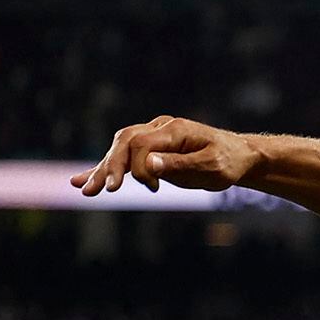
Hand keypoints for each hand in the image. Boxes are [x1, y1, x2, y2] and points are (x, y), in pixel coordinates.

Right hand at [72, 116, 261, 195]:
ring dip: (102, 170)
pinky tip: (80, 180)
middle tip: (99, 190)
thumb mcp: (211, 166)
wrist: (239, 156)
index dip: (137, 166)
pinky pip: (124, 157)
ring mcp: (153, 136)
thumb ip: (180, 164)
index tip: (150, 187)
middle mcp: (159, 128)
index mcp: (174, 129)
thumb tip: (148, 164)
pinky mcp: (151, 149)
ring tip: (84, 190)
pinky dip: (104, 169)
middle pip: (124, 142)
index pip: (142, 143)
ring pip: (119, 149)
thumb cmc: (229, 162)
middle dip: (110, 167)